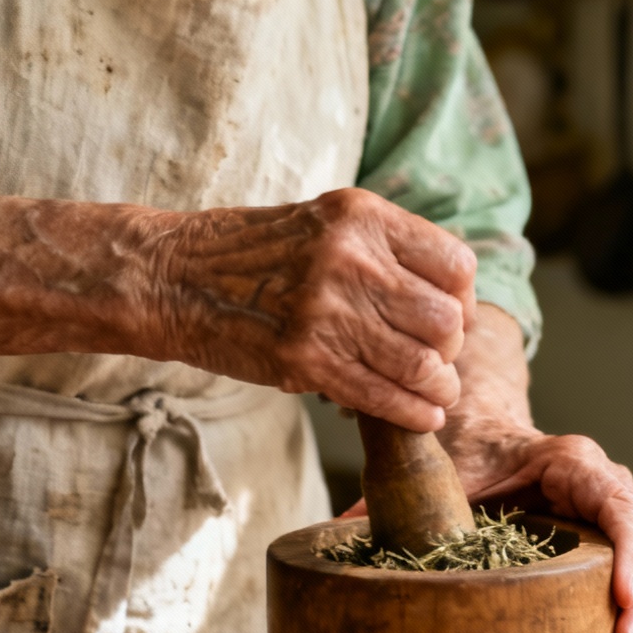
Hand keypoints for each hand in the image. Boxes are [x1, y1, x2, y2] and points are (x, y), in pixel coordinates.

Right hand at [154, 188, 476, 431]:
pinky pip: (383, 395)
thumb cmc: (251, 254)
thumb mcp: (323, 224)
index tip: (451, 318)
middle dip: (451, 349)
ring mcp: (328, 310)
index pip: (456, 266)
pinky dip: (412, 412)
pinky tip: (421, 415)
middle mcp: (351, 259)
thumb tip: (450, 303)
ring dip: (438, 387)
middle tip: (436, 359)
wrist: (170, 276)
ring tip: (433, 392)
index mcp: (362, 217)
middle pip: (446, 320)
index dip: (462, 301)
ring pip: (422, 363)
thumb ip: (383, 251)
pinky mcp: (305, 359)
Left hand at [340, 424, 632, 632]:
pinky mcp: (617, 552)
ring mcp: (618, 520)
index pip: (620, 503)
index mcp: (573, 462)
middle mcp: (607, 487)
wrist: (485, 439)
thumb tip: (336, 538)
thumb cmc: (466, 454)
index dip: (630, 553)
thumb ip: (395, 498)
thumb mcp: (436, 466)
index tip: (622, 600)